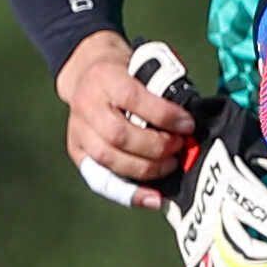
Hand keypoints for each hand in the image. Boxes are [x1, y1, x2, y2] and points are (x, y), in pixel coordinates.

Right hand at [59, 30, 201, 203]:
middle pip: (118, 134)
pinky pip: (101, 180)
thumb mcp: (142, 67)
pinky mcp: (77, 152)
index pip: (132, 98)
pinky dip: (130, 193)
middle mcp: (86, 104)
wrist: (88, 72)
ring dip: (146, 169)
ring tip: (170, 165)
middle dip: (155, 146)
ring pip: (109, 159)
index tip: (188, 124)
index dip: (163, 114)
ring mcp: (78, 130)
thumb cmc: (127, 73)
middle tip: (179, 146)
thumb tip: (188, 123)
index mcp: (105, 77)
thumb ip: (162, 89)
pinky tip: (153, 199)